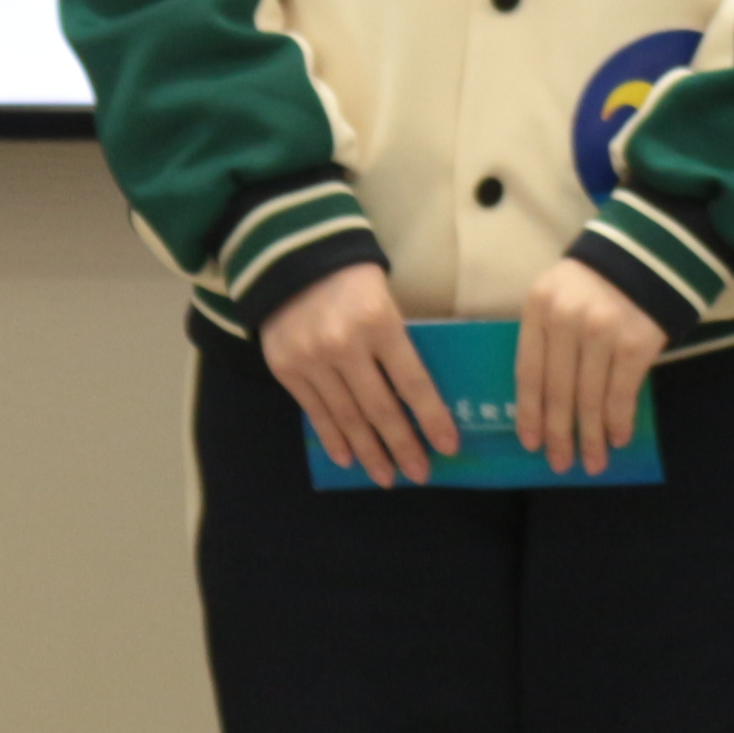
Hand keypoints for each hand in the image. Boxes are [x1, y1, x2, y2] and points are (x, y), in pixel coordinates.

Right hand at [263, 264, 457, 486]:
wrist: (290, 255)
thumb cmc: (351, 278)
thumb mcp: (385, 299)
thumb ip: (396, 343)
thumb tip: (417, 396)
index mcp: (379, 323)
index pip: (412, 382)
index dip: (431, 418)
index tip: (448, 446)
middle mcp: (345, 345)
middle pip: (380, 408)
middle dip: (402, 446)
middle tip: (419, 474)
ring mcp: (312, 360)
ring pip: (347, 417)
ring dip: (369, 451)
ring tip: (386, 477)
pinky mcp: (286, 369)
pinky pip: (314, 412)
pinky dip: (332, 438)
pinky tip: (347, 459)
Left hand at [516, 258, 667, 477]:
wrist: (650, 251)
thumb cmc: (597, 281)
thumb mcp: (559, 295)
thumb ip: (547, 336)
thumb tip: (544, 403)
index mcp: (539, 306)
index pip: (527, 370)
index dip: (529, 412)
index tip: (530, 443)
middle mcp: (566, 318)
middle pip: (558, 391)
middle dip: (559, 434)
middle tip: (561, 464)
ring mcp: (602, 331)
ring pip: (590, 399)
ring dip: (592, 437)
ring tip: (593, 461)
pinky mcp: (636, 342)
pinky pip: (622, 394)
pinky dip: (619, 421)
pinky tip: (618, 438)